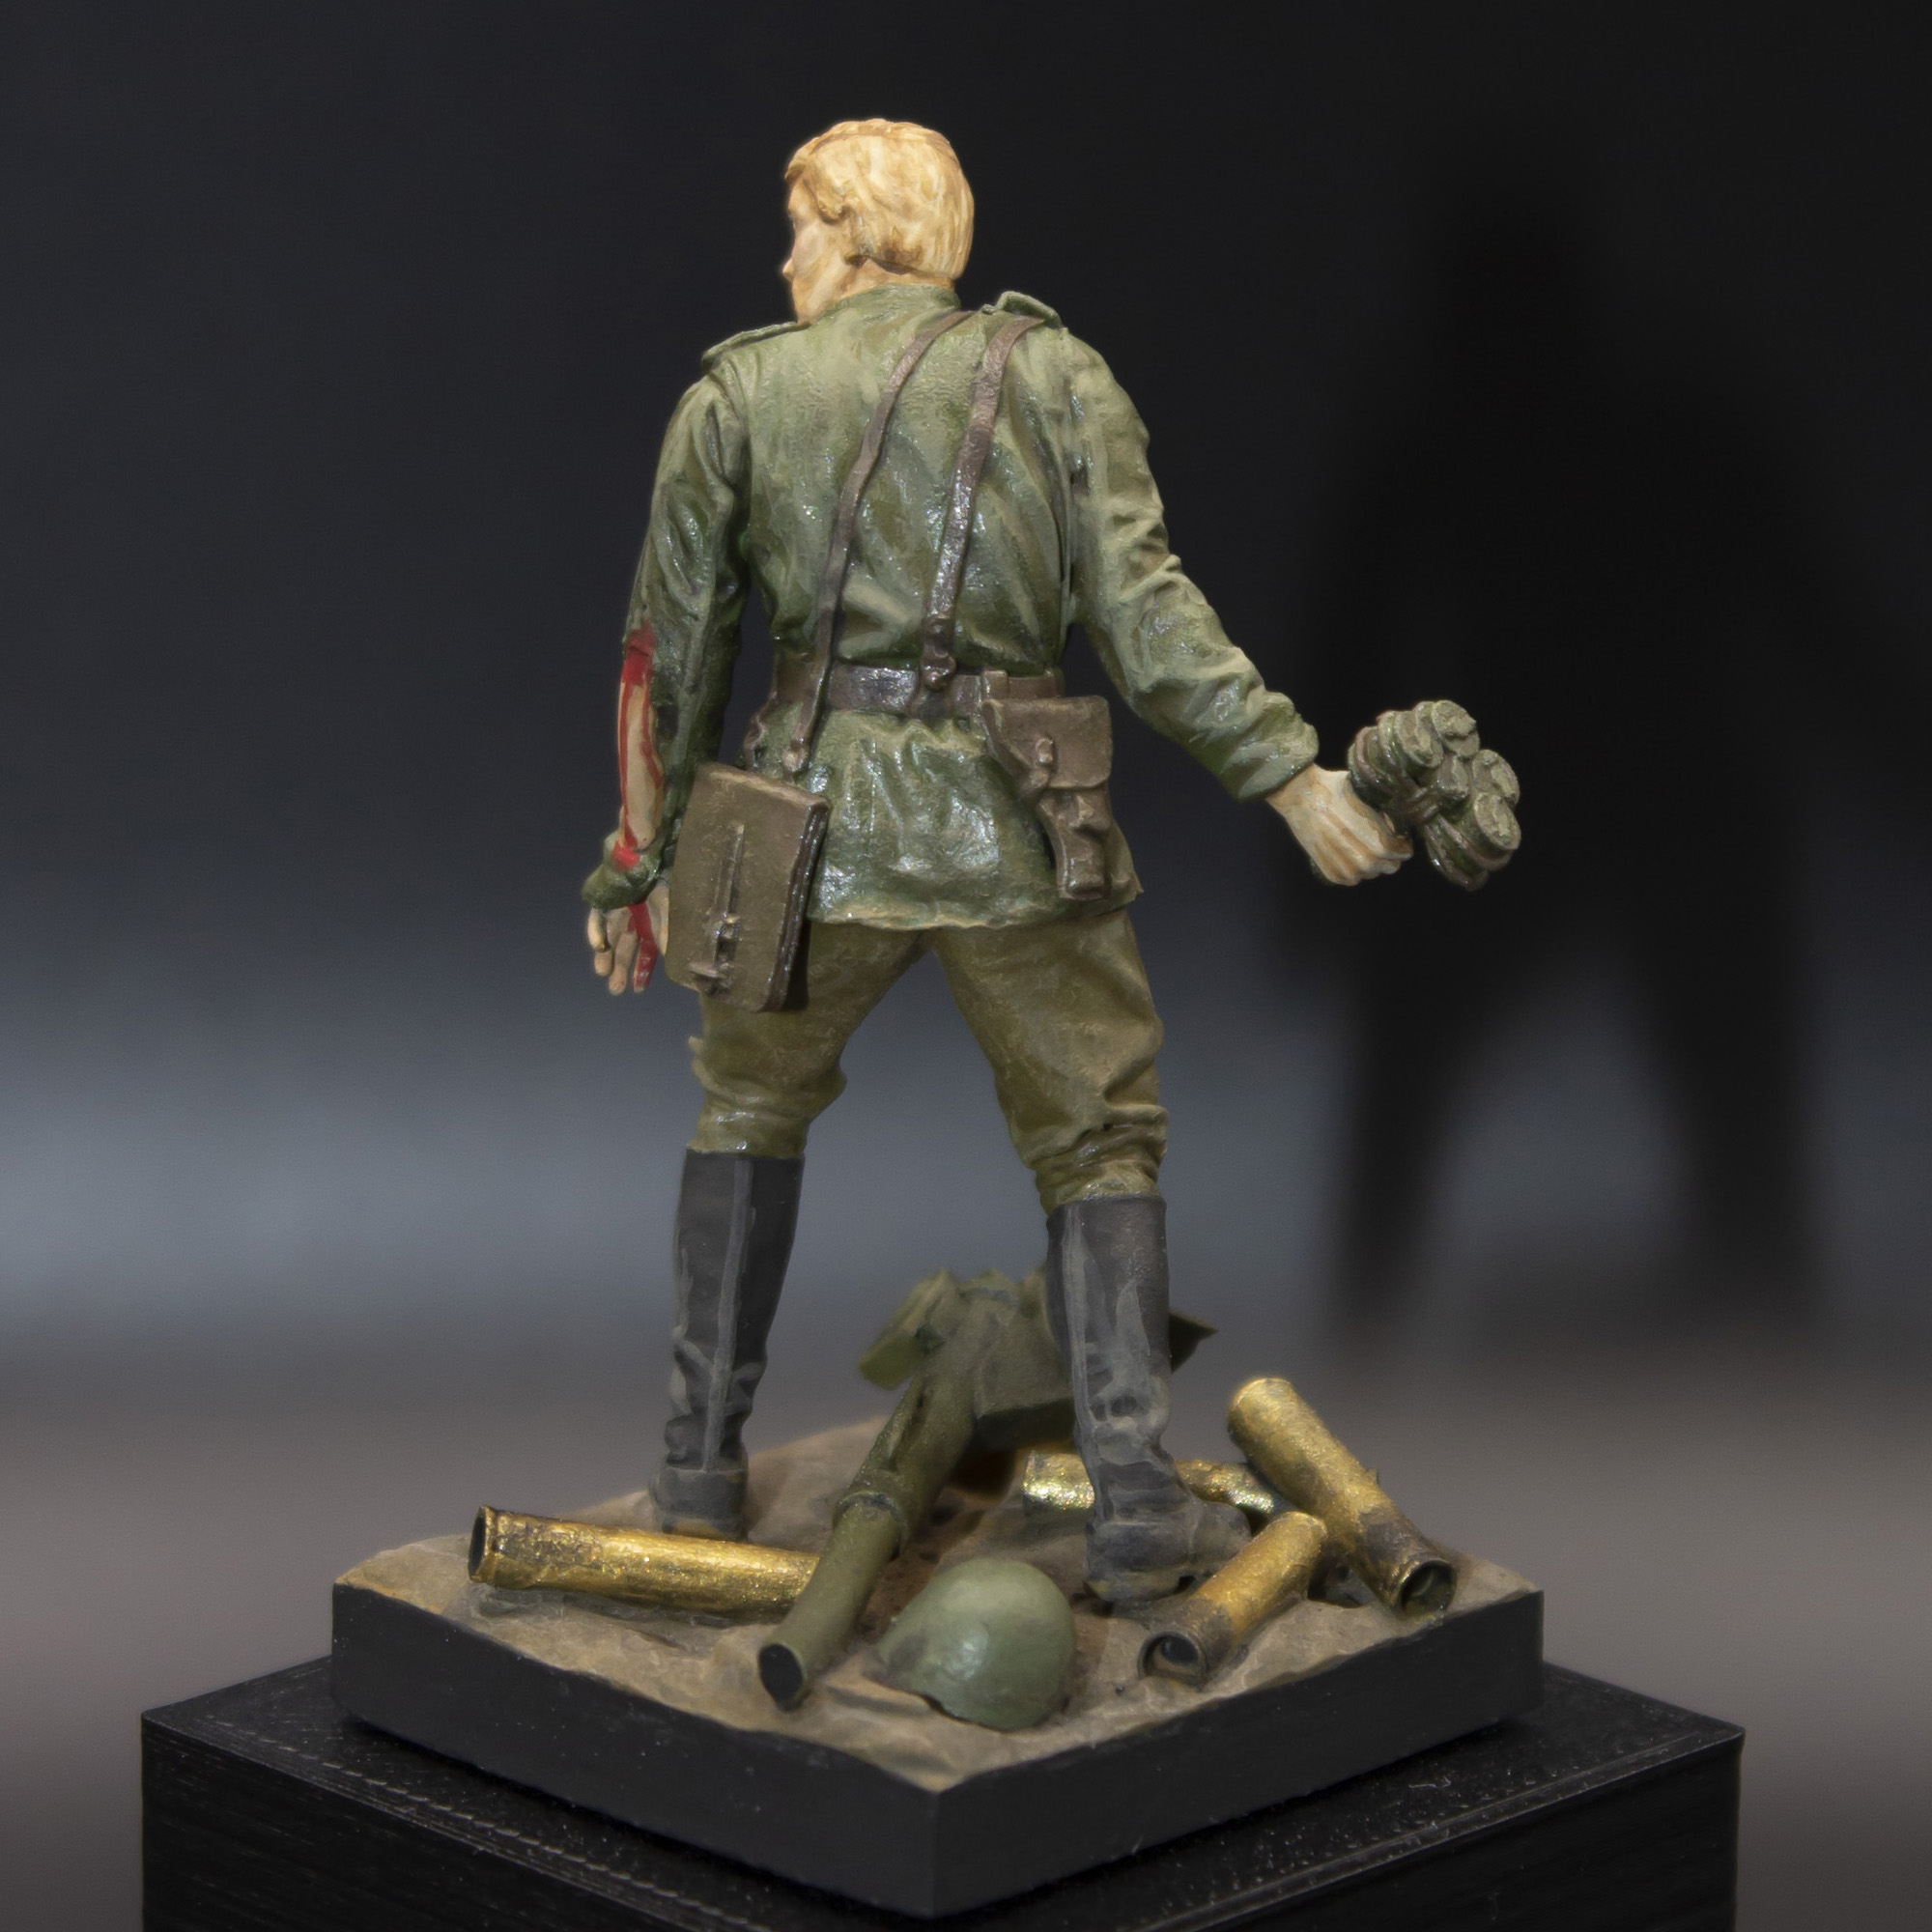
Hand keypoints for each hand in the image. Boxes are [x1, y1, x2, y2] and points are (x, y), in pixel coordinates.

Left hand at [588, 881, 670, 993]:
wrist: (643, 851)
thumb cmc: (660, 876)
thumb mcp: (666, 904)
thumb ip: (665, 928)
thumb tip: (667, 954)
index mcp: (651, 924)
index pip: (645, 953)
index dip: (641, 970)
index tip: (636, 989)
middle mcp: (633, 920)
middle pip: (625, 949)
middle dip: (621, 969)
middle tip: (615, 989)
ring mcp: (617, 910)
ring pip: (609, 938)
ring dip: (605, 955)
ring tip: (602, 972)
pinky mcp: (603, 901)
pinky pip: (597, 919)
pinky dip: (596, 932)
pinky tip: (597, 946)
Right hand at [1267, 766, 1411, 885]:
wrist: (1301, 796)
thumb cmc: (1336, 791)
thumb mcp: (1370, 798)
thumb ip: (1387, 816)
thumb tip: (1397, 821)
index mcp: (1381, 844)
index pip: (1404, 854)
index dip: (1401, 842)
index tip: (1395, 835)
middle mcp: (1366, 863)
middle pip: (1390, 867)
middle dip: (1388, 855)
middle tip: (1377, 839)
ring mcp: (1347, 870)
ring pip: (1369, 873)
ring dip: (1368, 862)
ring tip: (1357, 843)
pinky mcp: (1330, 873)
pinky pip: (1349, 878)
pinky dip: (1349, 867)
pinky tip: (1344, 850)